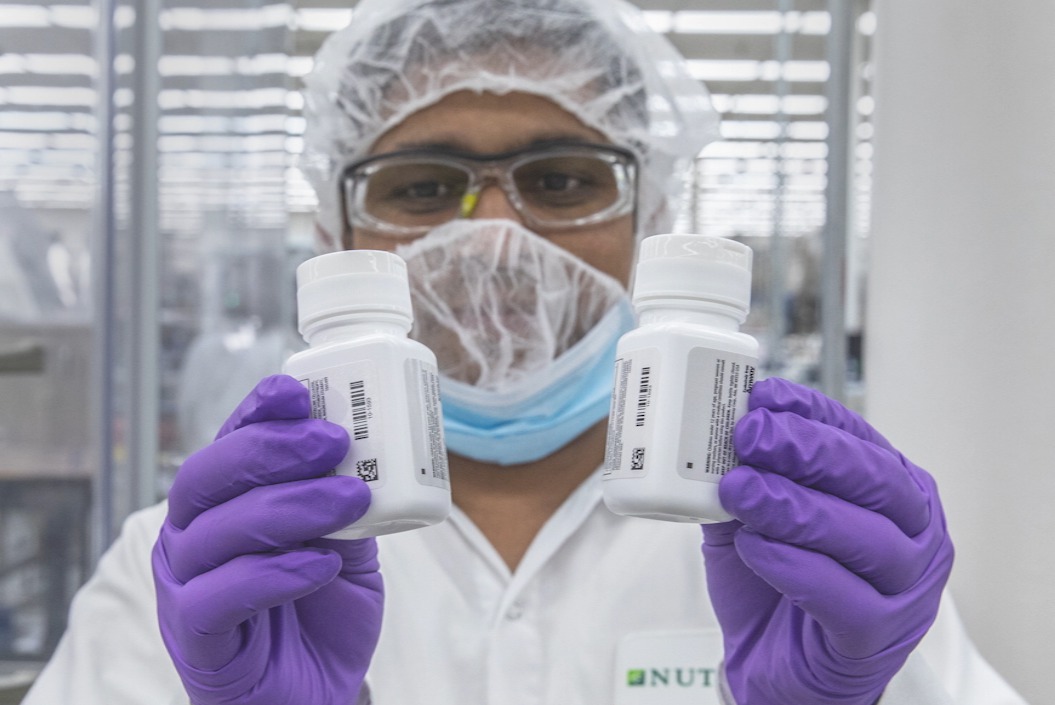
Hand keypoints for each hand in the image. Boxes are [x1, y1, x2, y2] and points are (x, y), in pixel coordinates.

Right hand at [152, 375, 382, 704]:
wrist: (316, 694)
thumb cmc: (322, 614)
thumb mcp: (347, 548)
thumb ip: (346, 506)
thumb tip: (367, 455)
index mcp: (224, 504)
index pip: (226, 444)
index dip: (254, 412)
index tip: (295, 390)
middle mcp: (193, 536)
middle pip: (206, 476)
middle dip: (270, 450)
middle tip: (332, 441)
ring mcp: (185, 585)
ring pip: (215, 530)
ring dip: (288, 506)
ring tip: (349, 498)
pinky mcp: (195, 636)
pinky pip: (219, 596)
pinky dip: (274, 573)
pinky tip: (321, 563)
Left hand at [701, 378, 952, 704]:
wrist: (780, 667)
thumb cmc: (777, 585)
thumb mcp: (758, 517)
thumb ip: (746, 476)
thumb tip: (710, 429)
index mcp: (895, 492)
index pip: (860, 439)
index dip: (813, 413)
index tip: (765, 396)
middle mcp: (915, 534)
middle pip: (874, 481)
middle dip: (808, 451)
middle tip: (751, 434)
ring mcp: (905, 590)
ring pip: (865, 537)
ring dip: (796, 506)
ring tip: (741, 489)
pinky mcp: (876, 637)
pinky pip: (843, 599)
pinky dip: (794, 566)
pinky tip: (754, 545)